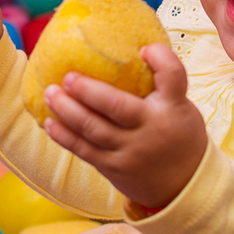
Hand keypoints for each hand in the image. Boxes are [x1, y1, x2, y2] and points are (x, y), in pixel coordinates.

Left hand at [42, 43, 207, 209]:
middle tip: (67, 76)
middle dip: (89, 91)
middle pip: (118, 106)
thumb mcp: (180, 107)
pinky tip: (50, 122)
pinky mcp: (114, 168)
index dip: (160, 59)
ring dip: (68, 111)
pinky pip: (85, 151)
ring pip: (94, 129)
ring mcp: (131, 151)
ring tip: (50, 93)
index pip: (173, 77)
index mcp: (173, 107)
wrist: (183, 186)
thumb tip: (131, 48)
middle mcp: (151, 128)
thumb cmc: (177, 134)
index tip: (144, 49)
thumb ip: (160, 85)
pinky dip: (65, 136)